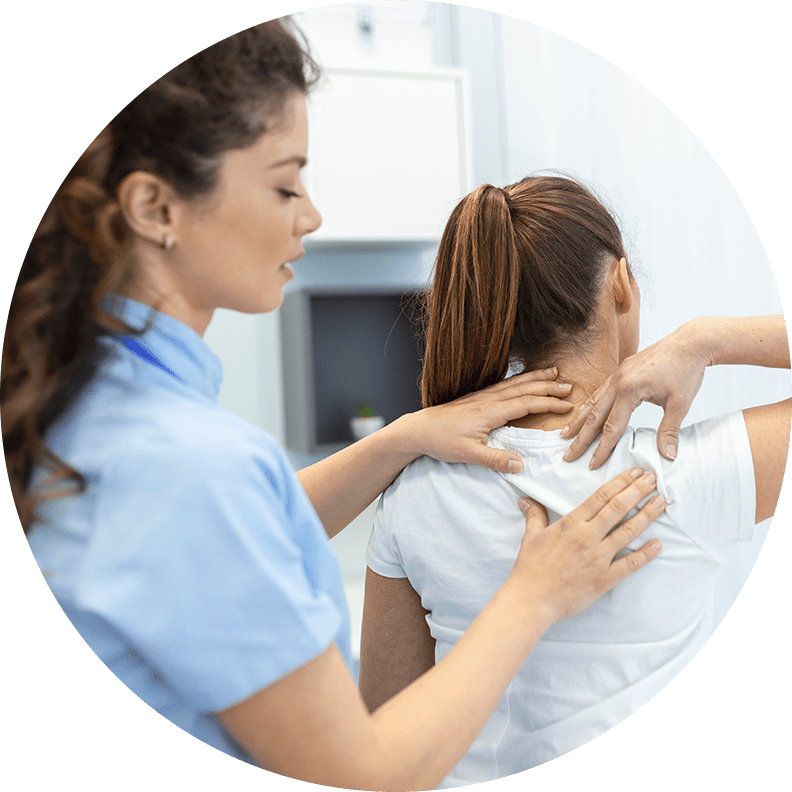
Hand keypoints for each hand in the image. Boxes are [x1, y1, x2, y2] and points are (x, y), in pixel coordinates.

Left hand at [411, 369, 573, 472]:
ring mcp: (481, 397)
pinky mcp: (475, 399)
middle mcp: (488, 400)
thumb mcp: (468, 454)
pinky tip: (522, 380)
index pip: (526, 404)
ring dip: (535, 378)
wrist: (417, 430)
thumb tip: (521, 465)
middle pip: (524, 389)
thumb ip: (495, 459)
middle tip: (569, 385)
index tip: (568, 405)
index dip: (549, 403)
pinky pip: (502, 385)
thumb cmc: (441, 441)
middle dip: (548, 386)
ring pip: (514, 384)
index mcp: (490, 412)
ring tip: (552, 372)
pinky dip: (518, 380)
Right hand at [512, 468, 664, 623]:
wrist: (531, 599)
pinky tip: (658, 544)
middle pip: (618, 507)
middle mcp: (587, 536)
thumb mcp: (531, 536)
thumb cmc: (530, 567)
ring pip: (628, 531)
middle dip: (639, 491)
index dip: (621, 482)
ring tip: (661, 502)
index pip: (601, 496)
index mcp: (571, 523)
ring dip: (647, 515)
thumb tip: (527, 500)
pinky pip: (630, 564)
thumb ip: (535, 515)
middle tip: (654, 479)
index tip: (636, 472)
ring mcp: (598, 558)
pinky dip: (646, 553)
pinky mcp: (605, 578)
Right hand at [560, 322, 709, 467]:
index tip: (592, 464)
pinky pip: (600, 391)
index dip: (602, 448)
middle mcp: (618, 382)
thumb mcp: (680, 403)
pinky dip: (589, 405)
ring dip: (579, 420)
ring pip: (593, 401)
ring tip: (565, 435)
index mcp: (630, 390)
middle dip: (580, 438)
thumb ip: (670, 430)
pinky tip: (585, 413)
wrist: (689, 343)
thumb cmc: (686, 370)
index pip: (612, 427)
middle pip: (594, 415)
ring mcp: (617, 375)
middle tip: (567, 455)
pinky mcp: (621, 371)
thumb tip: (668, 456)